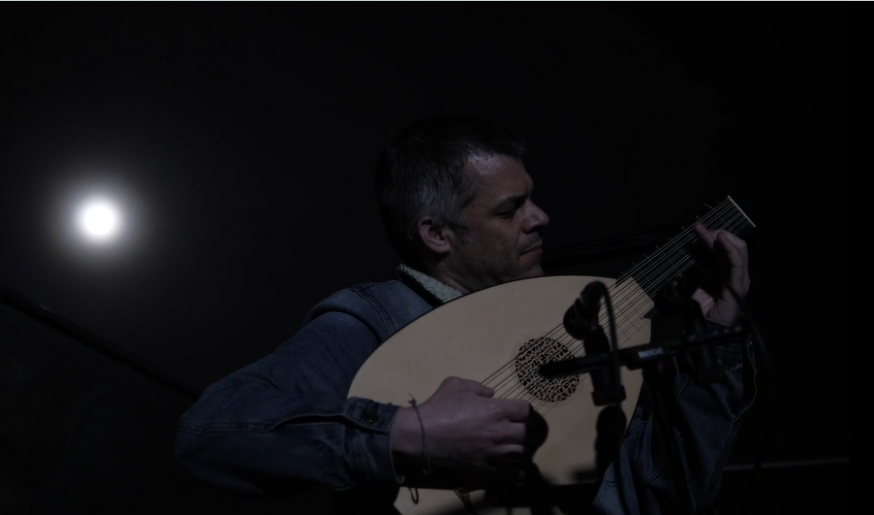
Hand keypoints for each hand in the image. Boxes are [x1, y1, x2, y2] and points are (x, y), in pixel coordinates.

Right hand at [390, 376, 546, 486]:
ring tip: (516, 445)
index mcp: (495, 409)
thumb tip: (491, 393)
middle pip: (528, 433)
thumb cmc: (438, 406)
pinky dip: (516, 472)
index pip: (526, 410)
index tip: (520, 411)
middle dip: (527, 429)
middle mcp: (499, 431)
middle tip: (521, 428)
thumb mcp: (456, 384)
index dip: (526, 409)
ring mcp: (493, 451)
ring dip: (521, 448)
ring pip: (522, 453)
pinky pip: (509, 474)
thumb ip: (478, 387)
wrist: (422, 434)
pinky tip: (516, 469)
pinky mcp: (484, 467)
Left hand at [691, 222, 749, 325]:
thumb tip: (688, 255)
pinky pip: (737, 264)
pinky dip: (730, 250)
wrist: (706, 328)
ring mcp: (739, 278)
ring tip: (710, 232)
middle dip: (717, 234)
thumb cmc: (701, 308)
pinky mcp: (739, 285)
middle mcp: (735, 272)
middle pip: (732, 245)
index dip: (710, 236)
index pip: (723, 247)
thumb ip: (695, 270)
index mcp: (726, 270)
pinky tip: (722, 239)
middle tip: (701, 230)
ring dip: (722, 238)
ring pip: (738, 249)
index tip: (697, 228)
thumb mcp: (695, 283)